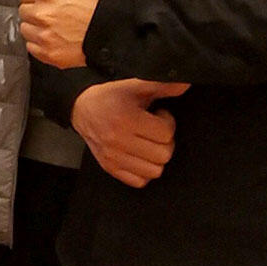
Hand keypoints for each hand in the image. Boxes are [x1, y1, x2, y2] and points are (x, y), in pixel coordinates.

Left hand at [18, 0, 106, 68]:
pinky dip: (42, 44)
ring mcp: (44, 35)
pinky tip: (59, 37)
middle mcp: (40, 13)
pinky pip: (33, 48)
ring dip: (37, 26)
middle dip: (37, 8)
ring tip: (59, 23)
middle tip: (59, 9)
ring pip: (26, 28)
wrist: (114, 27)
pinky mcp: (48, 53)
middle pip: (24, 9)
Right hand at [72, 79, 189, 187]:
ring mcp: (113, 157)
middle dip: (164, 141)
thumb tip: (184, 84)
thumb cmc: (111, 97)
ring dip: (155, 158)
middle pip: (163, 154)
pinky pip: (139, 181)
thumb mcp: (135, 85)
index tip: (158, 116)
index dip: (167, 122)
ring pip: (155, 171)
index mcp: (126, 119)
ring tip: (147, 143)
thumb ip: (162, 85)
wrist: (82, 108)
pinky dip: (144, 171)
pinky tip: (140, 156)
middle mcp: (118, 141)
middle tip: (153, 130)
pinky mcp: (109, 168)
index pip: (166, 133)